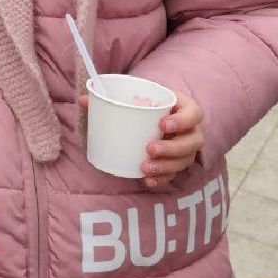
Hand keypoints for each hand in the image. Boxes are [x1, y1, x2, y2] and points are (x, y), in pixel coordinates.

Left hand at [75, 91, 203, 187]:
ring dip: (166, 166)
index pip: (194, 114)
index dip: (182, 120)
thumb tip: (83, 99)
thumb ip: (111, 98)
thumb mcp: (135, 97)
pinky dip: (162, 179)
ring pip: (185, 160)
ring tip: (145, 168)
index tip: (162, 124)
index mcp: (184, 108)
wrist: (154, 115)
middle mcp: (191, 130)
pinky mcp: (178, 163)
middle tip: (150, 148)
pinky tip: (147, 180)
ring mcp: (187, 148)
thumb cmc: (146, 104)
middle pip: (192, 142)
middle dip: (172, 148)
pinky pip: (175, 174)